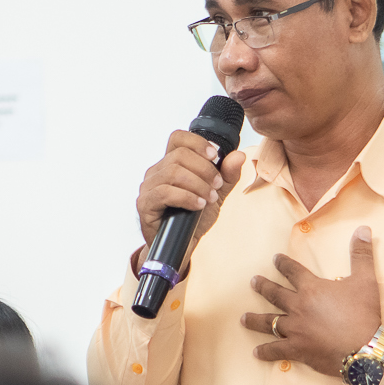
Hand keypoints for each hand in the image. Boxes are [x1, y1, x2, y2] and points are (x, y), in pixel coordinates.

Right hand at [134, 131, 245, 260]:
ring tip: (210, 198)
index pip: (178, 138)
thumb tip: (238, 155)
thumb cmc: (194, 218)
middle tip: (217, 185)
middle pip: (179, 155)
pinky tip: (198, 205)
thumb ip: (227, 175)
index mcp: (171, 164)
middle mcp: (157, 172)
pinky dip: (186, 197)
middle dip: (205, 169)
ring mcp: (148, 187)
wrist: (183, 246)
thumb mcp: (217, 194)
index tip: (215, 156)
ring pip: (173, 172)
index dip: (197, 142)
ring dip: (198, 184)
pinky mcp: (145, 204)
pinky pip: (164, 193)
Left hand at [240, 228, 381, 375]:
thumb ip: (361, 254)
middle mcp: (298, 307)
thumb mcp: (365, 280)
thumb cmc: (363, 314)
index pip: (293, 271)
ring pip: (269, 322)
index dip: (283, 263)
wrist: (363, 349)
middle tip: (253, 282)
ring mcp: (295, 329)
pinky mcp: (296, 349)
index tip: (275, 258)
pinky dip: (265, 351)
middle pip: (275, 294)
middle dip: (263, 287)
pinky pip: (276, 350)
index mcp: (312, 288)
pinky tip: (256, 352)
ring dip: (255, 319)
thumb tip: (363, 229)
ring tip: (243, 318)